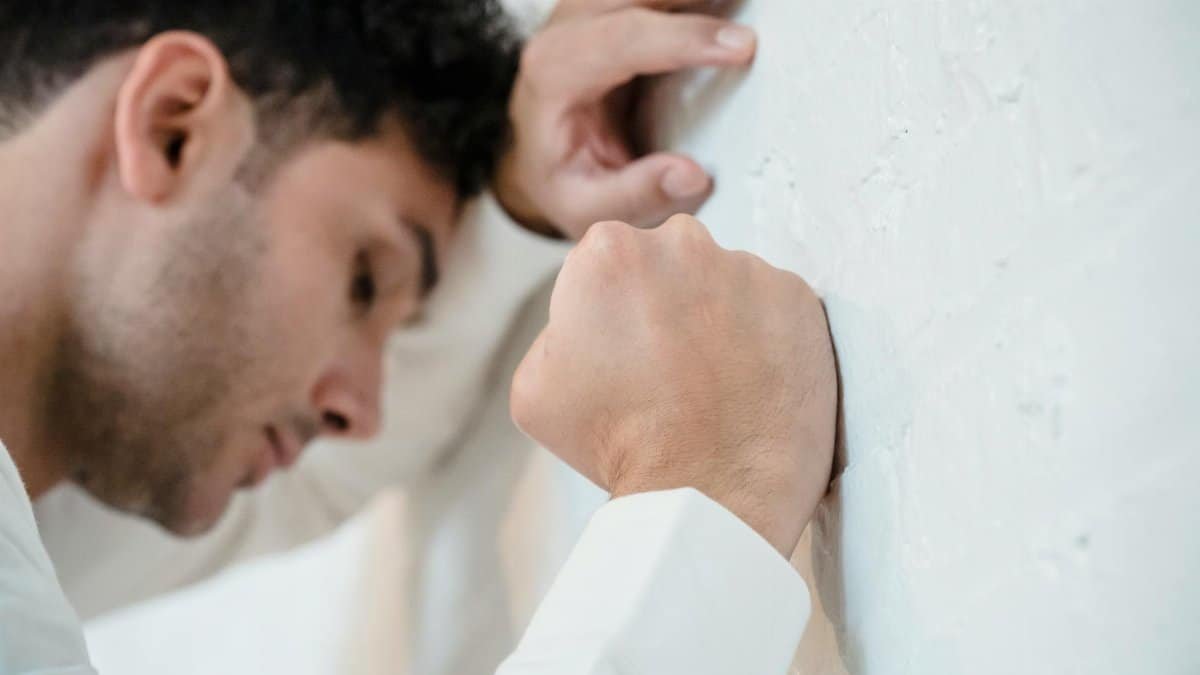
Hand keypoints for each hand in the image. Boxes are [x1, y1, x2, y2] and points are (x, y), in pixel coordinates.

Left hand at [494, 1, 757, 238]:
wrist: (541, 154)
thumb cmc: (563, 177)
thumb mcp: (586, 207)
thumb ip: (635, 193)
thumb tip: (690, 174)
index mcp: (555, 71)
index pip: (624, 39)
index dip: (685, 39)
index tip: (740, 47)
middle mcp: (567, 27)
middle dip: (702, 1)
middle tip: (757, 24)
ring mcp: (590, 6)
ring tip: (752, 12)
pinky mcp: (615, 3)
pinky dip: (695, 1)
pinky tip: (728, 11)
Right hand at [510, 215, 837, 556]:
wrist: (710, 495)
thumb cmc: (619, 445)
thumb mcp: (535, 387)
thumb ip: (554, 330)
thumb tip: (585, 320)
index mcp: (609, 251)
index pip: (607, 261)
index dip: (610, 308)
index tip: (621, 349)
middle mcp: (683, 242)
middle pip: (669, 260)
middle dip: (666, 300)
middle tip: (667, 364)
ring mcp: (748, 267)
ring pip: (724, 281)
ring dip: (718, 317)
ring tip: (714, 381)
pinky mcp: (799, 298)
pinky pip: (774, 307)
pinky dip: (765, 337)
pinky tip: (750, 382)